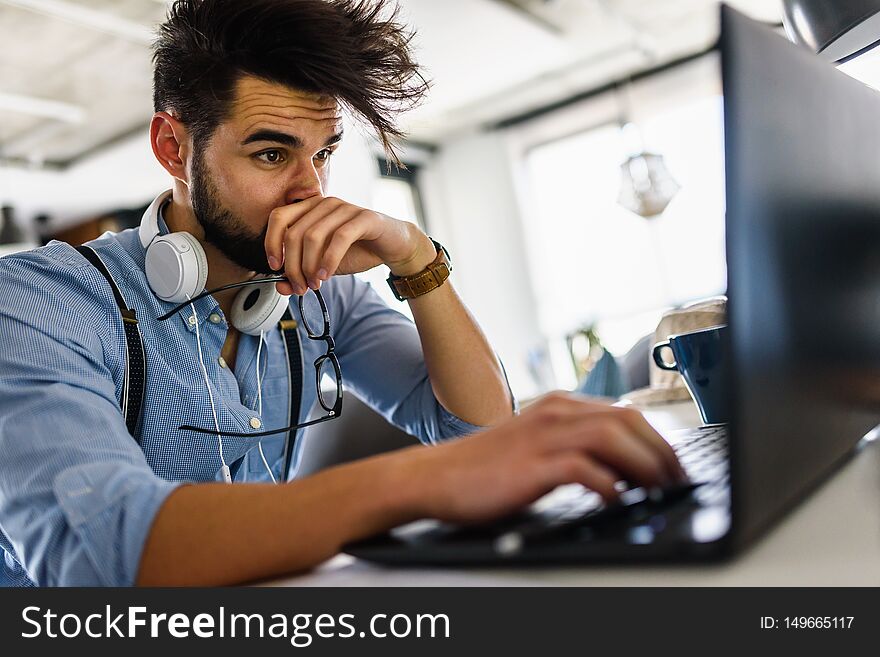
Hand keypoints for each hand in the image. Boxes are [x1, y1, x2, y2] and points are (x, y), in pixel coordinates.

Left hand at [264, 196, 434, 295]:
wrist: (393, 247)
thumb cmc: (357, 251)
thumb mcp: (322, 265)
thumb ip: (300, 273)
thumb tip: (279, 285)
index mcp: (310, 208)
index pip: (278, 217)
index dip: (271, 243)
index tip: (275, 268)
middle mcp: (325, 203)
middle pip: (294, 233)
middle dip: (292, 266)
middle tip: (300, 287)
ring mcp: (344, 207)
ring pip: (313, 236)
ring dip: (309, 267)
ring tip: (314, 285)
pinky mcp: (364, 218)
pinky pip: (339, 238)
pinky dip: (328, 261)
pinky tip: (326, 276)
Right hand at [399, 392, 686, 523]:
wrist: (435, 476)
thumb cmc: (485, 468)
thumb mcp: (536, 445)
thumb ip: (574, 447)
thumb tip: (622, 471)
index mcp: (560, 406)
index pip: (625, 413)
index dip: (657, 439)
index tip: (673, 465)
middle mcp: (556, 413)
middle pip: (628, 420)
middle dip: (661, 450)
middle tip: (677, 480)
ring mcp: (543, 436)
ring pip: (613, 437)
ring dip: (645, 465)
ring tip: (659, 490)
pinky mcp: (532, 464)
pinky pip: (584, 468)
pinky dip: (608, 484)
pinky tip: (616, 499)